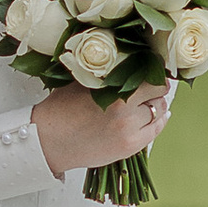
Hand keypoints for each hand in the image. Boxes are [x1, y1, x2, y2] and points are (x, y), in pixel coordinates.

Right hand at [33, 76, 172, 178]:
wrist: (48, 141)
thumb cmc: (61, 110)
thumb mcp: (82, 82)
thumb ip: (108, 72)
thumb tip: (131, 61)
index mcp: (112, 87)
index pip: (151, 74)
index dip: (153, 71)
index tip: (152, 70)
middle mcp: (124, 108)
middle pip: (159, 93)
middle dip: (155, 89)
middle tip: (149, 88)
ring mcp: (129, 129)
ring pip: (159, 111)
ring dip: (155, 106)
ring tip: (145, 104)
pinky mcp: (129, 146)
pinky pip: (155, 131)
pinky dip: (156, 122)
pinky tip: (151, 119)